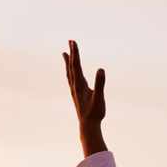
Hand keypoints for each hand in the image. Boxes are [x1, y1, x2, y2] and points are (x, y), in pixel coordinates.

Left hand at [63, 40, 106, 156]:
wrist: (88, 126)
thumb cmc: (95, 113)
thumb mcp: (99, 98)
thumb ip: (100, 83)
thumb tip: (101, 69)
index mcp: (79, 85)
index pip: (76, 65)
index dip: (75, 53)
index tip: (73, 42)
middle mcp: (75, 86)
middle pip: (72, 66)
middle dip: (72, 53)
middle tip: (70, 41)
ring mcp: (75, 90)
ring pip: (70, 72)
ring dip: (68, 62)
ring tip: (65, 53)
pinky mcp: (77, 94)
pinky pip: (72, 79)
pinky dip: (71, 72)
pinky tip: (72, 71)